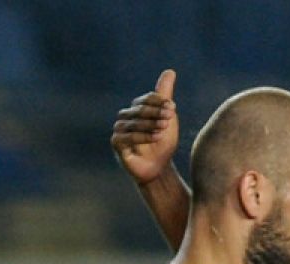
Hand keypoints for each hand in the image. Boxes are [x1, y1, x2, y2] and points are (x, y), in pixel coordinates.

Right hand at [111, 69, 178, 184]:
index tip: (173, 108)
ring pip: (134, 123)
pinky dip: (142, 137)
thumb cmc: (162, 143)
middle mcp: (126, 117)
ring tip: (164, 129)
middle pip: (140, 110)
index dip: (159, 102)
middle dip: (156, 113)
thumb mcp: (167, 118)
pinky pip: (127, 137)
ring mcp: (119, 130)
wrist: (159, 168)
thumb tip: (170, 71)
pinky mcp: (116, 143)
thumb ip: (165, 96)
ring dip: (150, 125)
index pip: (146, 99)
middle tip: (170, 117)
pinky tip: (156, 137)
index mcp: (137, 108)